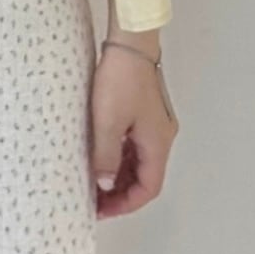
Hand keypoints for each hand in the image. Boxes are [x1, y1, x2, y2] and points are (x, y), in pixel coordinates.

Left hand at [90, 41, 175, 217]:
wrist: (130, 43)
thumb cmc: (121, 79)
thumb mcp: (107, 122)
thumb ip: (105, 156)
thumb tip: (104, 184)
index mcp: (158, 142)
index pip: (148, 187)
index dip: (126, 204)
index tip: (103, 210)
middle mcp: (161, 137)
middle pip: (145, 176)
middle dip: (120, 193)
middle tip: (94, 200)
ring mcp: (155, 125)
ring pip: (139, 162)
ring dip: (119, 175)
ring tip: (93, 182)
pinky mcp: (146, 114)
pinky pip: (135, 146)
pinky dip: (119, 158)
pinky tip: (100, 158)